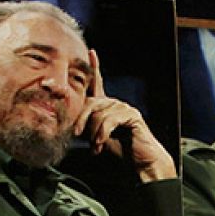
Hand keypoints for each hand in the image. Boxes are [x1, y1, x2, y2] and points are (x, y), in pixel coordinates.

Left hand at [75, 49, 175, 182]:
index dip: (94, 68)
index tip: (90, 52)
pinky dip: (102, 133)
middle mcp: (115, 104)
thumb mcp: (97, 137)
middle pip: (91, 102)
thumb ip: (87, 127)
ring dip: (94, 132)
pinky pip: (109, 120)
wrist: (140, 163)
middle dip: (82, 119)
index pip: (98, 84)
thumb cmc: (120, 151)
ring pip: (99, 113)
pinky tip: (101, 143)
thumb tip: (74, 124)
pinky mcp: (131, 115)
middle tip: (77, 135)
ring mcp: (124, 108)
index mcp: (107, 107)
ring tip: (96, 146)